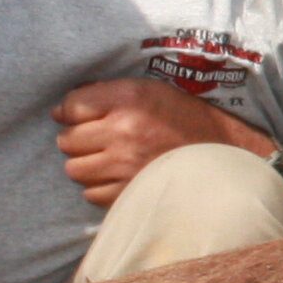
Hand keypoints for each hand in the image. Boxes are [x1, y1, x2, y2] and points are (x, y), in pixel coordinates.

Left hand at [49, 77, 255, 207]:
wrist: (222, 153)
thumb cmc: (182, 118)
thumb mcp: (148, 89)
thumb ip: (105, 93)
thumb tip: (60, 109)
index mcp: (129, 98)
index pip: (71, 105)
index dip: (70, 111)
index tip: (79, 115)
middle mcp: (124, 131)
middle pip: (67, 140)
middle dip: (75, 139)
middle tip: (94, 138)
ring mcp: (126, 166)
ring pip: (74, 169)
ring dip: (84, 164)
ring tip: (104, 159)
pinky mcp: (130, 193)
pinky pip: (91, 193)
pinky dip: (98, 186)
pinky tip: (116, 177)